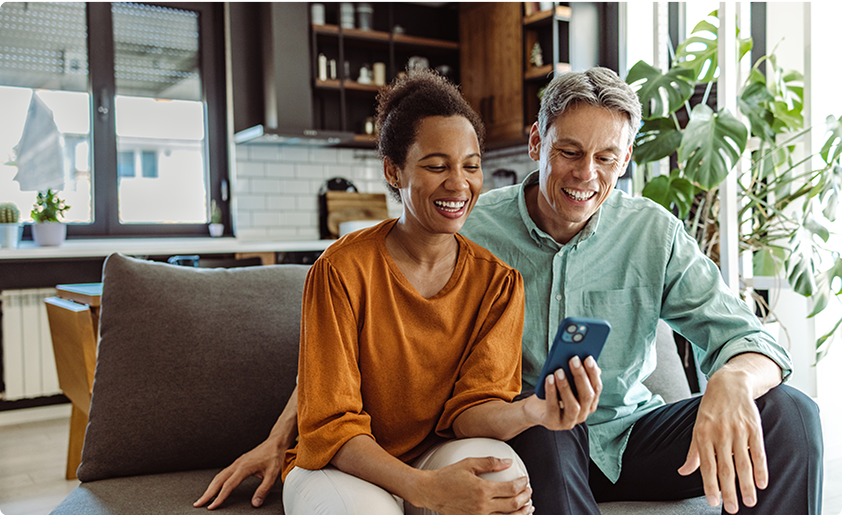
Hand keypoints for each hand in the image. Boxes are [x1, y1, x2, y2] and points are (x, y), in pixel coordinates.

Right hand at [193, 436, 286, 509]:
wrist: (276, 442)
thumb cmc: (274, 456)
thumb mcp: (272, 475)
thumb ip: (263, 490)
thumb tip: (255, 503)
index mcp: (244, 467)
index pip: (228, 485)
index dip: (219, 497)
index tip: (212, 506)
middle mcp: (238, 464)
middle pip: (218, 480)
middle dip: (207, 493)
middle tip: (198, 503)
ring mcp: (237, 462)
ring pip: (219, 476)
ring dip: (210, 487)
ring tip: (203, 498)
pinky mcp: (238, 462)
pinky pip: (224, 472)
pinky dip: (217, 481)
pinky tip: (215, 487)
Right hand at [414, 457, 532, 514]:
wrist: (430, 491)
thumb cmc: (447, 476)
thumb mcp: (468, 463)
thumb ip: (490, 462)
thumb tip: (508, 462)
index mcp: (482, 489)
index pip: (511, 489)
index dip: (522, 484)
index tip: (525, 480)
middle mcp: (483, 506)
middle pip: (513, 504)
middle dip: (525, 497)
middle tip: (529, 491)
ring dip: (521, 513)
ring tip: (528, 507)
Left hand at [524, 355, 601, 430]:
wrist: (534, 409)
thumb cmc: (554, 392)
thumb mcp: (566, 382)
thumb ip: (577, 373)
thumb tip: (585, 359)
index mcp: (589, 404)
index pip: (596, 389)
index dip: (593, 373)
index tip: (588, 358)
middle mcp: (582, 415)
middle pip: (587, 396)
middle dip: (581, 377)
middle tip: (573, 360)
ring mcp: (568, 422)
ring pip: (573, 405)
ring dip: (566, 386)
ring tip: (559, 371)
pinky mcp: (553, 423)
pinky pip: (553, 408)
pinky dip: (551, 392)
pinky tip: (549, 379)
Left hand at [678, 370, 766, 513]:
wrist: (729, 384)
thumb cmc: (711, 410)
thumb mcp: (697, 428)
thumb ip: (693, 452)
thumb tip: (683, 472)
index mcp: (703, 435)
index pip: (706, 466)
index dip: (710, 485)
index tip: (713, 502)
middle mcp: (720, 434)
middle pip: (725, 468)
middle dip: (729, 491)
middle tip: (732, 509)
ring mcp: (738, 431)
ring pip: (743, 463)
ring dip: (747, 484)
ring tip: (750, 501)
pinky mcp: (754, 427)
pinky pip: (758, 452)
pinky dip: (761, 468)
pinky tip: (762, 483)